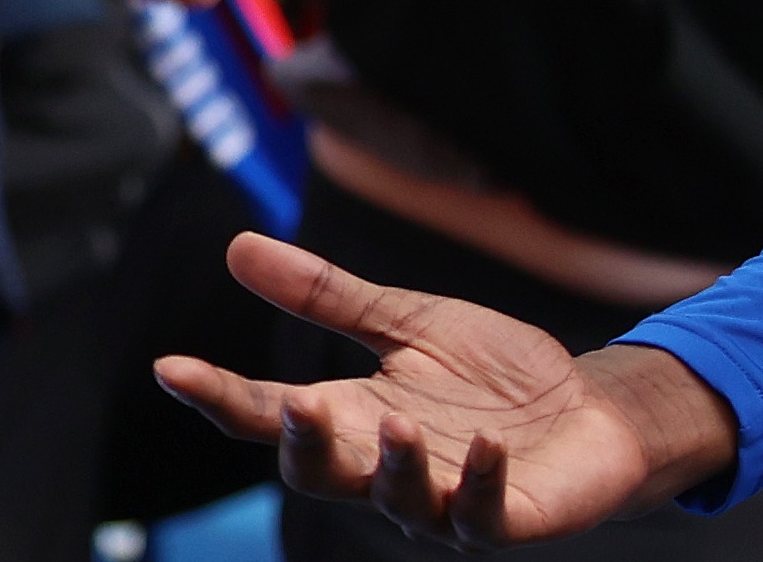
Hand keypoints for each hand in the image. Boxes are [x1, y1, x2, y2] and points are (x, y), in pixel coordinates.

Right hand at [156, 234, 733, 541]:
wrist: (591, 411)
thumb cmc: (494, 377)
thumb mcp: (408, 323)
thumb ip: (328, 297)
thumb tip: (239, 246)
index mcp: (352, 418)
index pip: (268, 413)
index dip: (219, 395)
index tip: (172, 366)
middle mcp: (382, 469)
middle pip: (318, 470)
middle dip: (304, 443)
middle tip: (294, 404)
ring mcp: (439, 501)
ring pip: (397, 498)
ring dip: (395, 463)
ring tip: (400, 423)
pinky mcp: (502, 516)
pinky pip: (480, 511)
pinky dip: (478, 480)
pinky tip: (483, 446)